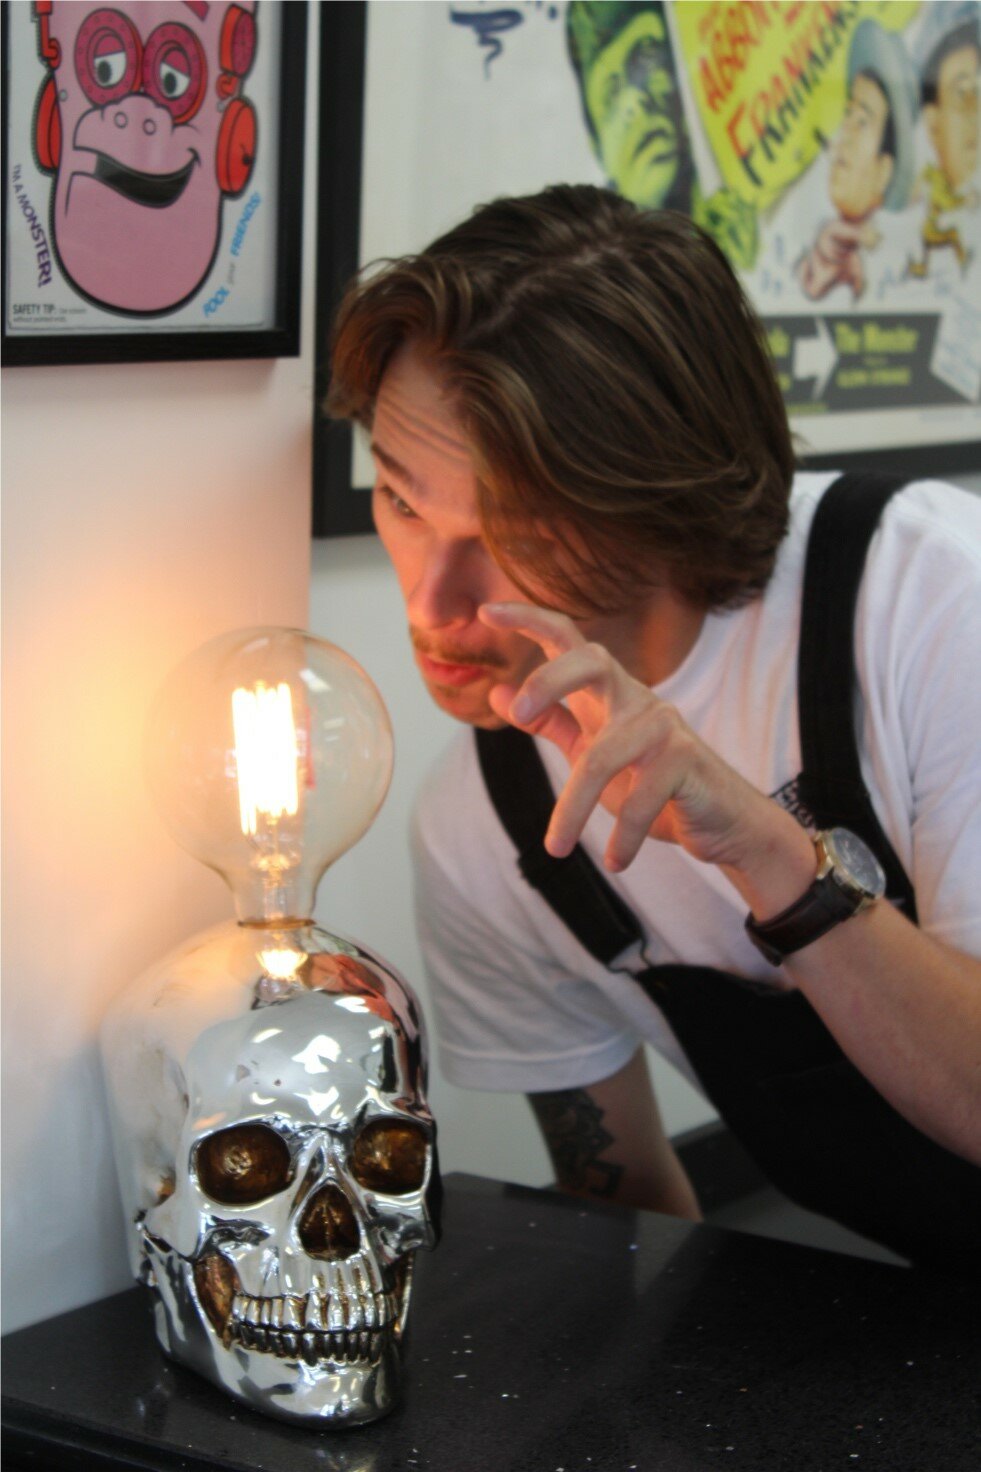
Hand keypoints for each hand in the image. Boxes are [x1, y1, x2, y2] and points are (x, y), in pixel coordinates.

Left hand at [478, 603, 813, 902]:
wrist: (722, 821)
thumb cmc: (654, 785)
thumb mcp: (593, 753)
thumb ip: (552, 723)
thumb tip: (499, 694)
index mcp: (608, 694)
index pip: (568, 641)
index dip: (529, 619)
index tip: (486, 611)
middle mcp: (635, 699)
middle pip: (591, 661)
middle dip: (549, 679)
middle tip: (519, 712)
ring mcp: (664, 726)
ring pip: (602, 758)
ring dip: (573, 810)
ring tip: (556, 848)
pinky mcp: (686, 760)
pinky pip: (641, 797)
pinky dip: (623, 835)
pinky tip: (617, 861)